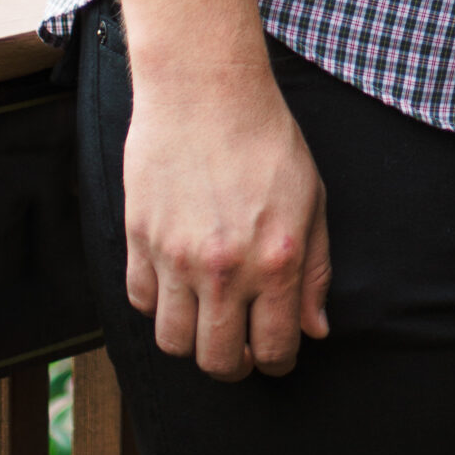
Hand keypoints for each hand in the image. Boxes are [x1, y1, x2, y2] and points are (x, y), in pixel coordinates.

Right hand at [123, 62, 330, 380]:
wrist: (207, 90)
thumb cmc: (267, 139)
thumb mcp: (312, 199)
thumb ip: (315, 270)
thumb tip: (315, 330)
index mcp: (277, 259)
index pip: (273, 348)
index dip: (276, 362)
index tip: (274, 355)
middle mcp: (225, 269)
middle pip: (218, 360)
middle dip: (234, 365)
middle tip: (239, 350)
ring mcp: (176, 258)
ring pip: (173, 342)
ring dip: (192, 341)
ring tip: (207, 321)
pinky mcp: (139, 241)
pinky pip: (140, 302)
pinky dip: (158, 304)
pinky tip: (177, 285)